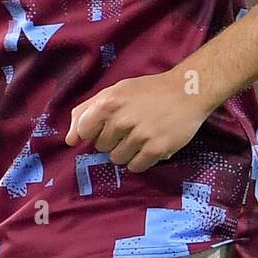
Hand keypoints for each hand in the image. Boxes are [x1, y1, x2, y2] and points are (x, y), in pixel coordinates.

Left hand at [65, 69, 207, 172]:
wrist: (188, 92)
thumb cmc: (148, 91)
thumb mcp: (116, 90)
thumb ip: (87, 110)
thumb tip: (69, 140)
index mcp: (108, 103)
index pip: (83, 131)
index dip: (92, 131)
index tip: (104, 127)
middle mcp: (122, 120)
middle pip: (101, 147)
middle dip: (112, 140)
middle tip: (129, 127)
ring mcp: (139, 136)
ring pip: (117, 159)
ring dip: (126, 152)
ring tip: (140, 136)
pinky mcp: (156, 149)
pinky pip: (135, 167)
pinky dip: (139, 161)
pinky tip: (148, 146)